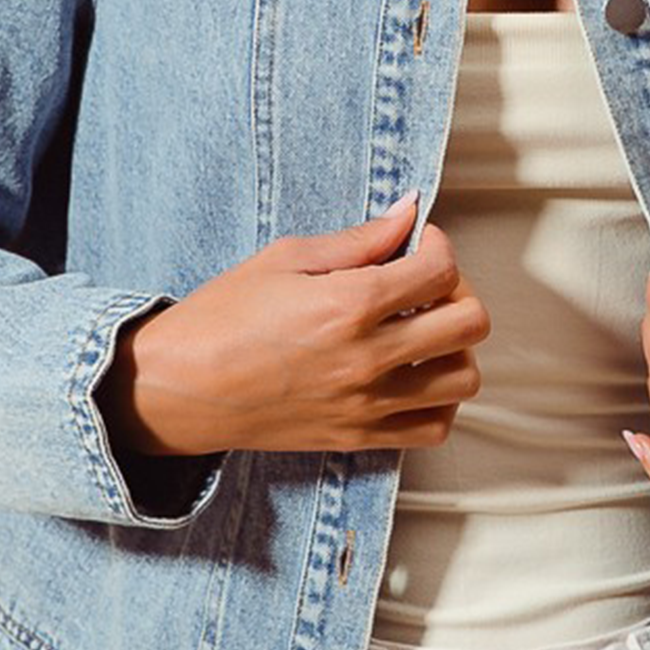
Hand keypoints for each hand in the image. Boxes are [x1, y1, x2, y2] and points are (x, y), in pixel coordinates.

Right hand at [98, 196, 489, 458]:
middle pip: (471, 323)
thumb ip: (358, 239)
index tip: (417, 244)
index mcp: (349, 304)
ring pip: (463, 378)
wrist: (178, 388)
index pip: (442, 270)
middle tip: (426, 285)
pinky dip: (439, 400)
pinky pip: (434, 427)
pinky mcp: (359, 437)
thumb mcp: (285, 259)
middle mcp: (368, 358)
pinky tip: (413, 375)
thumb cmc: (221, 317)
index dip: (438, 247)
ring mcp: (367, 403)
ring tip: (422, 333)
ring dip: (455, 348)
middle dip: (458, 292)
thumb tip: (409, 212)